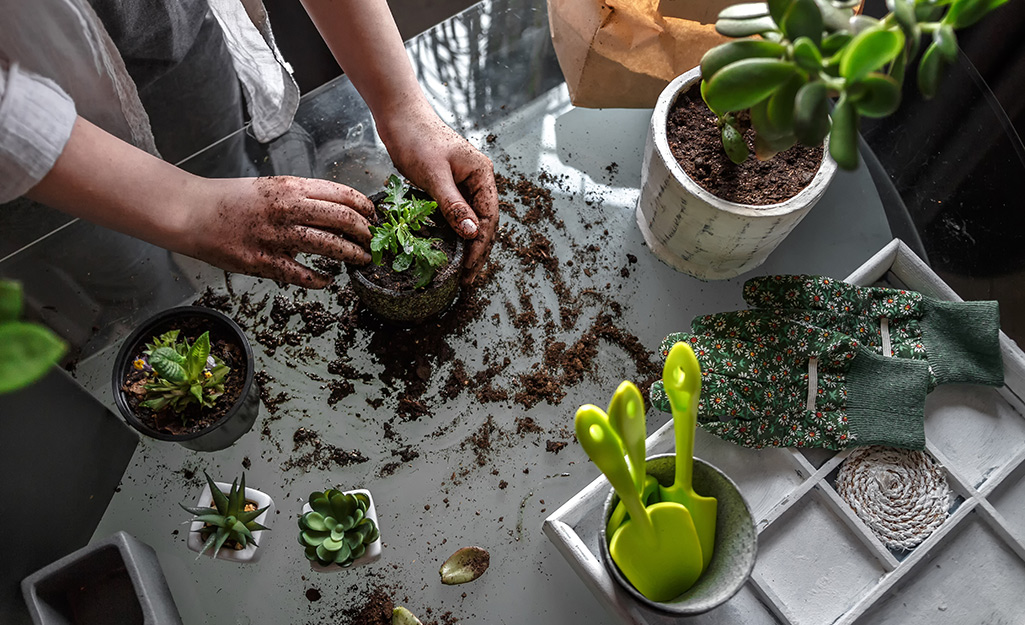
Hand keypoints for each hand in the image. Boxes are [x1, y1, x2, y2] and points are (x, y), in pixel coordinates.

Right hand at [184, 176, 374, 287]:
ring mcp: (276, 237)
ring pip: (329, 247)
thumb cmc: (232, 199)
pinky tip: (327, 280)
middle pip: (342, 219)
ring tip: (361, 259)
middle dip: (364, 232)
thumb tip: (336, 209)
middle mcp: (287, 209)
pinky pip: (302, 275)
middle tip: (372, 240)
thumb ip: (301, 196)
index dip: (364, 207)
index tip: (373, 216)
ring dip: (351, 255)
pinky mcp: (263, 261)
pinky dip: (321, 280)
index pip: (341, 194)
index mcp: (290, 187)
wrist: (192, 212)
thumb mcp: (270, 187)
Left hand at [378, 105, 497, 284]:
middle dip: (477, 250)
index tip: (469, 268)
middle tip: (467, 278)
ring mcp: (464, 182)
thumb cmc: (417, 138)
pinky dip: (455, 231)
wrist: (399, 115)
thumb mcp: (434, 174)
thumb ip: (452, 204)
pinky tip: (449, 246)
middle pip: (484, 222)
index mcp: (482, 175)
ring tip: (461, 269)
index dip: (479, 245)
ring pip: (471, 219)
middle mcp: (478, 180)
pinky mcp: (449, 185)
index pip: (488, 218)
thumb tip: (471, 233)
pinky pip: (457, 213)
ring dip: (468, 244)